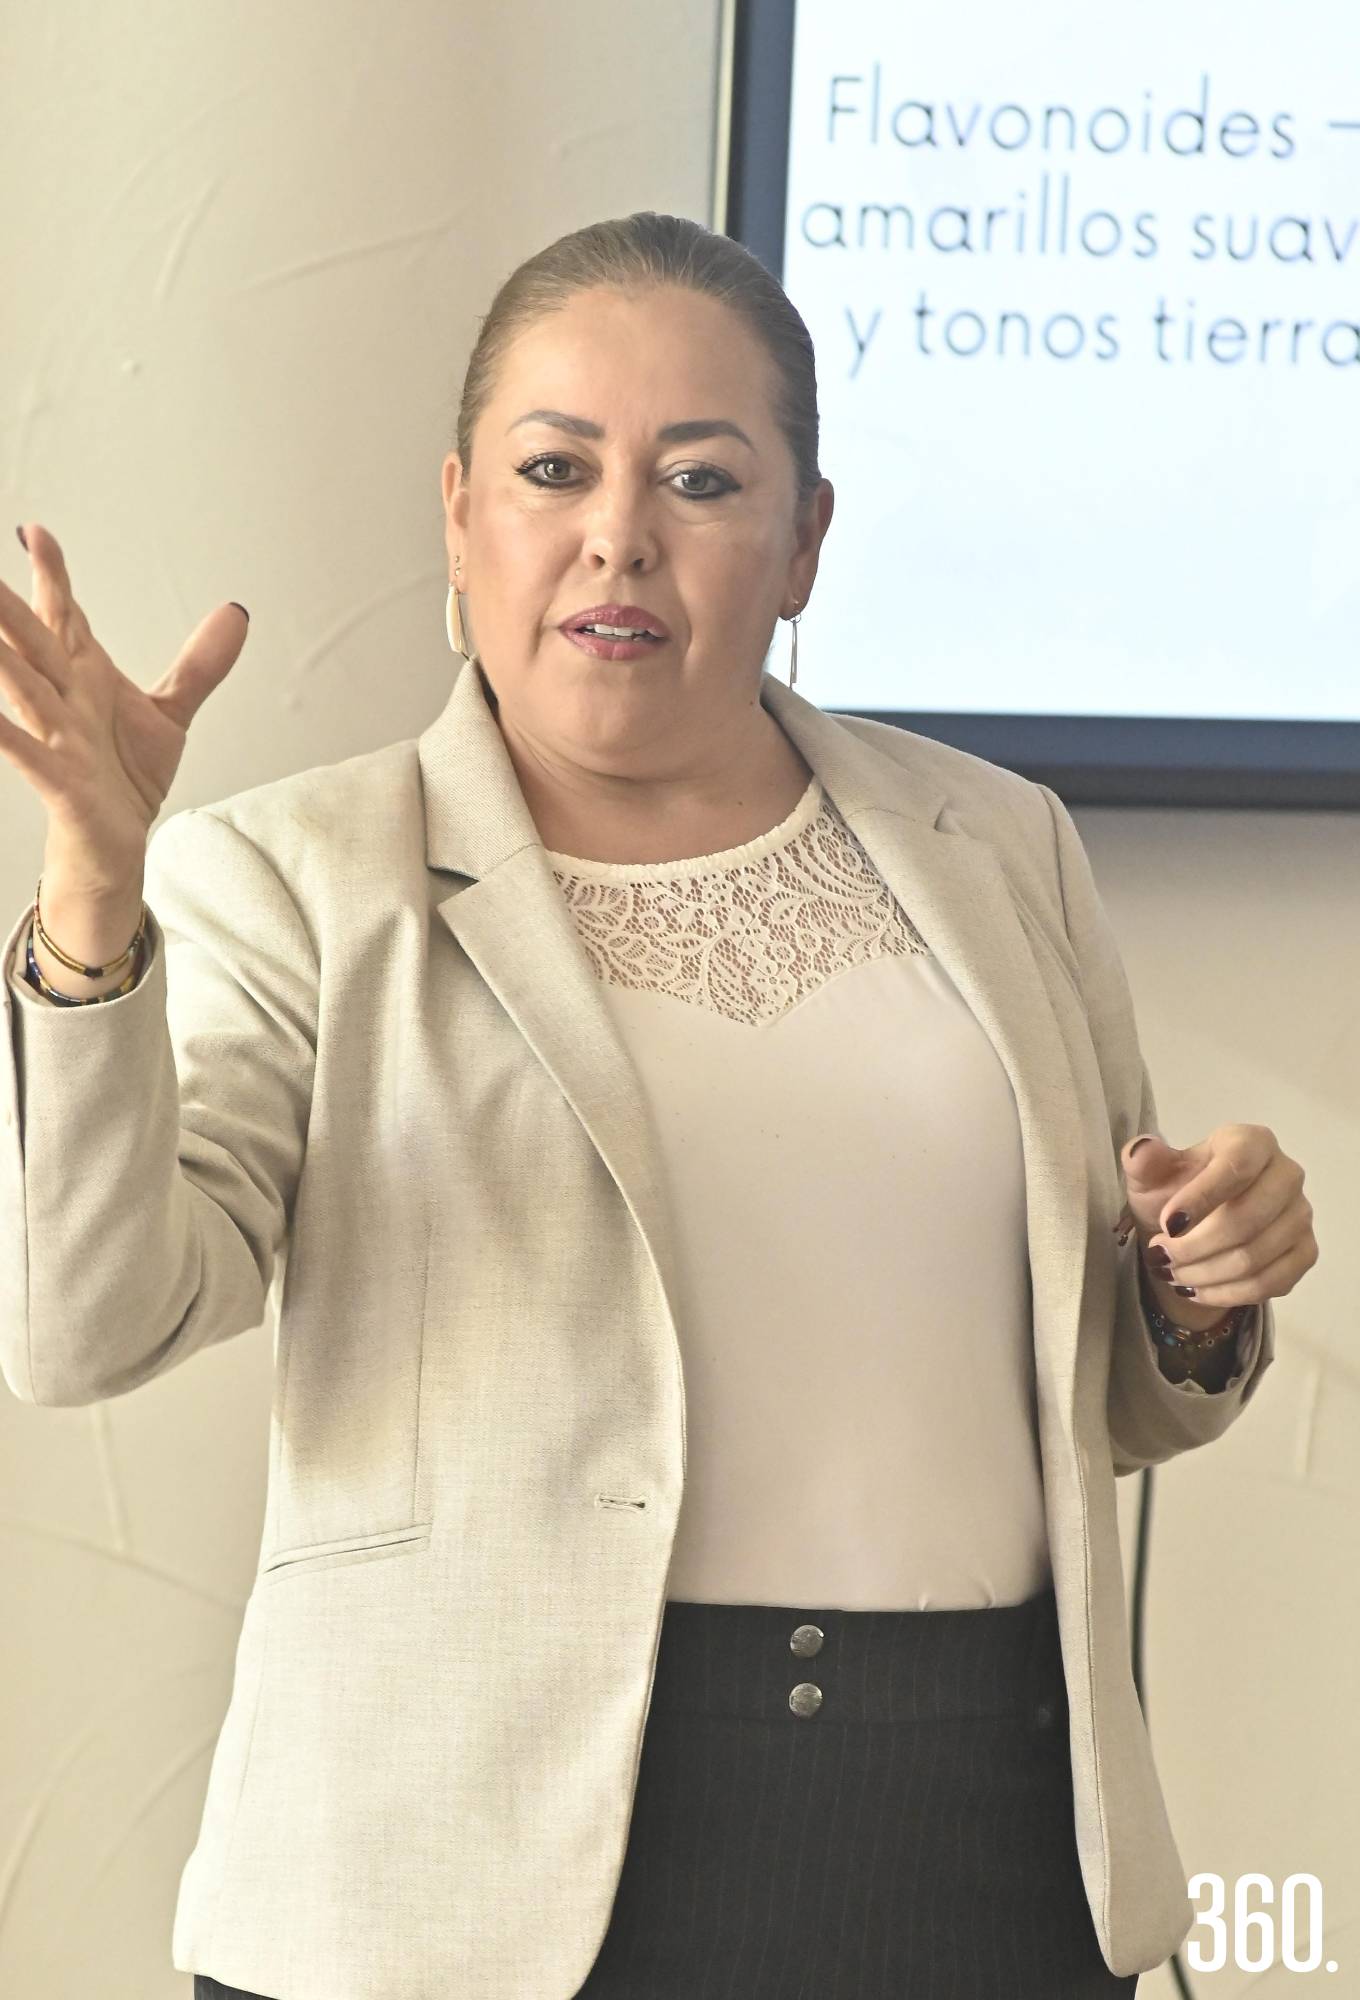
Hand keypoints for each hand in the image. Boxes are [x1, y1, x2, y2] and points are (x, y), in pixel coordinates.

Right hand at [0, 522, 247, 889]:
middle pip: (34, 643)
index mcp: (84, 679)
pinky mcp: (62, 782)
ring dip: (1, 660)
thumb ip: (199, 665)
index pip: (63, 617)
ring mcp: (59, 740)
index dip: (52, 577)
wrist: (117, 845)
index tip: (37, 533)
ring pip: (24, 688)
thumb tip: (236, 614)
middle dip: (8, 607)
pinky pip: (28, 754)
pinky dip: (8, 735)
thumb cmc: (124, 779)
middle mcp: (65, 702)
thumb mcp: (169, 714)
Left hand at [1114, 1126, 1317, 1310]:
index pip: (1236, 1168)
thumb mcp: (1151, 1175)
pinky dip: (1226, 1294)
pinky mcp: (1305, 1252)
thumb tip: (1142, 1149)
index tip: (1168, 1225)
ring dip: (1204, 1275)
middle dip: (1193, 1248)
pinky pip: (1270, 1283)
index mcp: (1252, 1142)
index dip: (1201, 1199)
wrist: (1196, 1227)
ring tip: (1171, 1274)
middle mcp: (1287, 1174)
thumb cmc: (1175, 1193)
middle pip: (1245, 1221)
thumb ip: (1143, 1160)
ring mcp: (1300, 1215)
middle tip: (1160, 1256)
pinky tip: (1196, 1290)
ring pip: (1254, 1258)